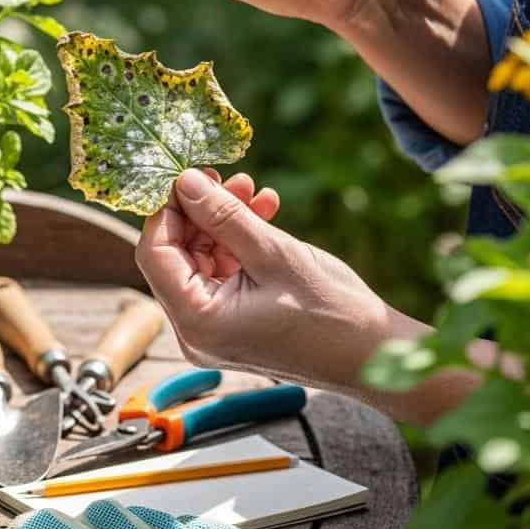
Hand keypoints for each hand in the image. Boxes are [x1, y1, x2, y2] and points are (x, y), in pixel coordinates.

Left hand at [136, 167, 389, 392]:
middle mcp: (197, 330)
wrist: (374, 354)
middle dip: (200, 211)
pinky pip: (224, 270)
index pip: (155, 254)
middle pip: (176, 254)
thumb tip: (184, 181)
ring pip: (201, 257)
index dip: (167, 210)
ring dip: (223, 220)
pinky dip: (239, 240)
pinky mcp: (236, 319)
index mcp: (198, 322)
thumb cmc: (331, 313)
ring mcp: (216, 327)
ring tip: (254, 189)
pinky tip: (265, 211)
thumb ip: (223, 217)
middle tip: (228, 177)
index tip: (188, 175)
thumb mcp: (273, 253)